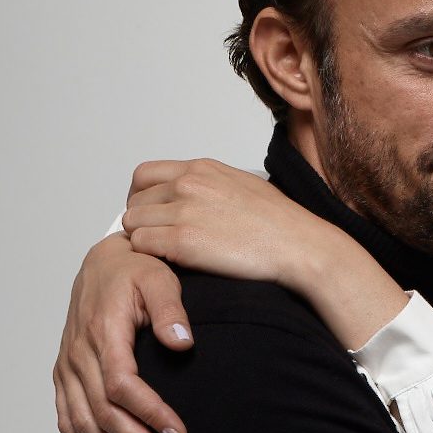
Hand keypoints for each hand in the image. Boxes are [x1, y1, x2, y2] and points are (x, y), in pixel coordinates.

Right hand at [53, 233, 190, 432]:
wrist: (103, 261)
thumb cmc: (137, 268)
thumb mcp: (160, 277)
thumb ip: (171, 309)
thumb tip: (184, 343)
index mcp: (103, 331)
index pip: (122, 386)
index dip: (150, 414)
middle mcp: (79, 354)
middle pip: (104, 414)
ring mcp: (68, 366)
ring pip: (83, 423)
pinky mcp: (64, 374)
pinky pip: (67, 419)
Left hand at [124, 157, 409, 348]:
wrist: (299, 245)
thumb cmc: (281, 223)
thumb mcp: (245, 185)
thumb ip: (212, 184)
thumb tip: (195, 195)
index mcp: (203, 169)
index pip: (145, 175)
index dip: (142, 197)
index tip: (151, 214)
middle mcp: (189, 183)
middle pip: (135, 200)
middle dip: (142, 220)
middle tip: (159, 240)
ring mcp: (184, 211)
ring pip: (133, 223)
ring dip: (143, 240)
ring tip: (166, 254)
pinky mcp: (182, 241)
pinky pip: (140, 245)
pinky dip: (148, 256)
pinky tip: (171, 263)